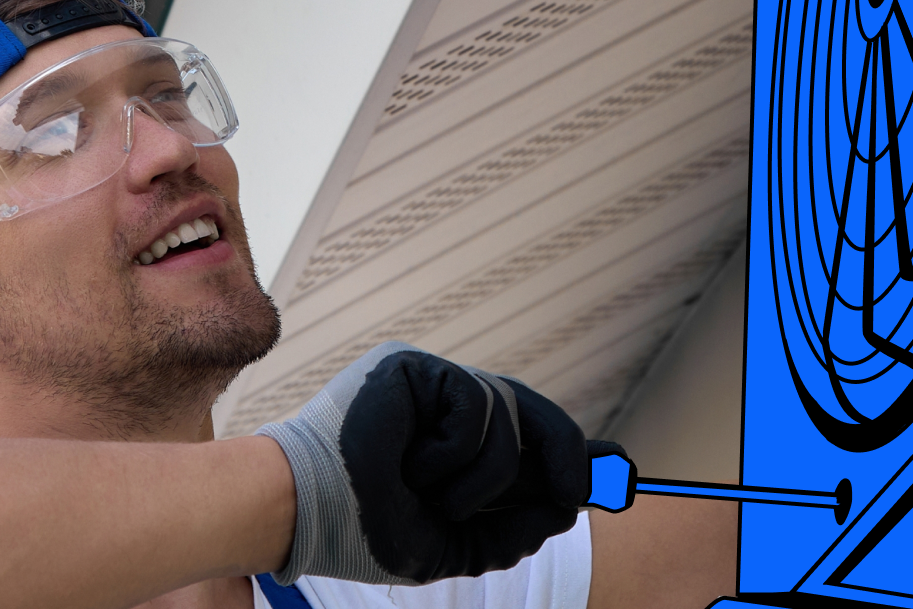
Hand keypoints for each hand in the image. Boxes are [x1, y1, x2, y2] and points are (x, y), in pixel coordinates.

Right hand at [256, 341, 610, 584]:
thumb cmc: (359, 530)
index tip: (611, 469)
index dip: (567, 451)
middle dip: (565, 452)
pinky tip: (416, 466)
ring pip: (506, 419)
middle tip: (583, 488)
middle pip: (528, 415)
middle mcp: (440, 408)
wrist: (300, 510)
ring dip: (482, 477)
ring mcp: (428, 384)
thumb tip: (565, 509)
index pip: (520, 439)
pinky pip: (476, 406)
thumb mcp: (448, 544)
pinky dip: (457, 452)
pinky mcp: (413, 367)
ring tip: (431, 494)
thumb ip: (505, 532)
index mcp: (447, 446)